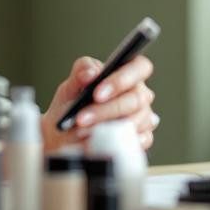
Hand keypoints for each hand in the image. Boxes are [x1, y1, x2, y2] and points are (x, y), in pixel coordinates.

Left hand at [40, 55, 157, 152]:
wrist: (65, 135)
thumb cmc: (73, 105)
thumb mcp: (71, 85)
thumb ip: (80, 72)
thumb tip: (91, 73)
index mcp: (127, 73)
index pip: (140, 67)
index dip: (121, 80)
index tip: (97, 93)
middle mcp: (140, 94)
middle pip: (135, 99)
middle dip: (106, 110)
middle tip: (82, 118)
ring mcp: (144, 117)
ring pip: (135, 122)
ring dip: (106, 128)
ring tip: (82, 132)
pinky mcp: (143, 139)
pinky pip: (137, 141)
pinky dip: (115, 143)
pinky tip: (98, 142)